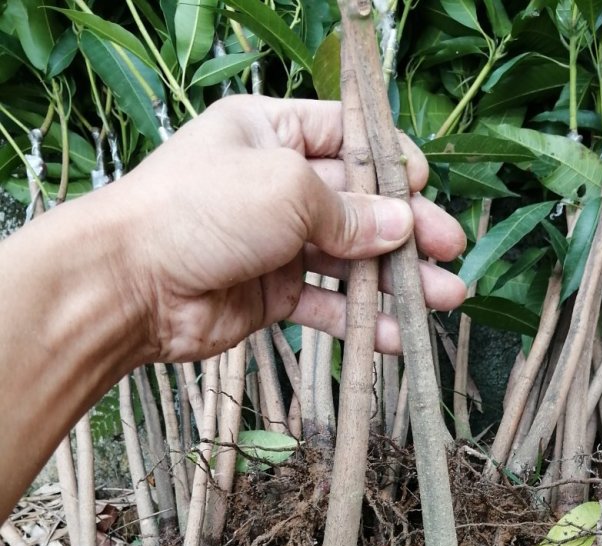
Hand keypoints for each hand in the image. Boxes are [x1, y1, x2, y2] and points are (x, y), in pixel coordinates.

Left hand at [114, 96, 466, 361]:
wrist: (132, 283)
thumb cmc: (199, 209)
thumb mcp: (286, 190)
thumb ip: (350, 211)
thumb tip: (402, 227)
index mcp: (273, 133)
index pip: (347, 140)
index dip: (390, 164)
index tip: (424, 188)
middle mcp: (277, 186)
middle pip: (359, 205)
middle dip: (407, 231)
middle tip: (449, 253)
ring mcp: (276, 243)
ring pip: (350, 261)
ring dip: (396, 282)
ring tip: (443, 300)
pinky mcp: (272, 295)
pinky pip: (327, 305)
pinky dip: (361, 321)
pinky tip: (396, 336)